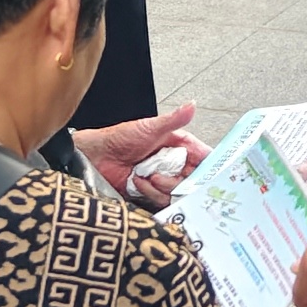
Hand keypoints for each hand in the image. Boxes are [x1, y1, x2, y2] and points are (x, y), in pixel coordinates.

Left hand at [76, 104, 197, 206]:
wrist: (98, 157)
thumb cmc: (120, 138)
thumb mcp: (150, 127)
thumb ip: (174, 119)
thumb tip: (192, 105)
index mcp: (178, 145)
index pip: (202, 157)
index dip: (208, 165)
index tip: (208, 170)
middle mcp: (173, 163)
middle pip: (193, 179)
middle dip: (181, 179)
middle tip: (164, 172)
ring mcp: (163, 179)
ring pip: (179, 192)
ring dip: (163, 185)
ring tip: (147, 175)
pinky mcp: (152, 192)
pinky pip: (163, 200)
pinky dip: (151, 192)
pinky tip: (139, 181)